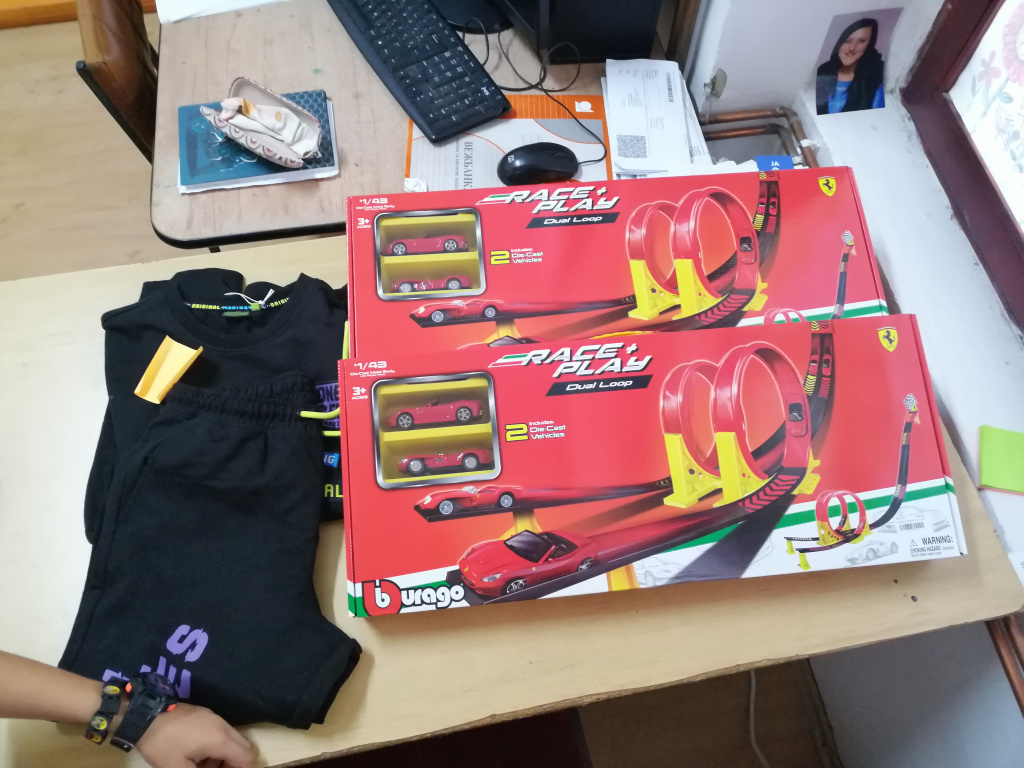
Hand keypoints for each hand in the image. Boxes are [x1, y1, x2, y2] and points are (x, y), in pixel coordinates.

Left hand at [136, 702, 254, 767]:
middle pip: (244, 747)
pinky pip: (222, 731)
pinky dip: (218, 745)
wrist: (146, 715)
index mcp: (220, 740)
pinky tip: (199, 753)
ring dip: (226, 755)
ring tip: (204, 766)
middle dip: (236, 763)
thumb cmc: (163, 745)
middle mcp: (223, 726)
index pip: (246, 758)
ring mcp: (215, 717)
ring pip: (233, 739)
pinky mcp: (206, 714)